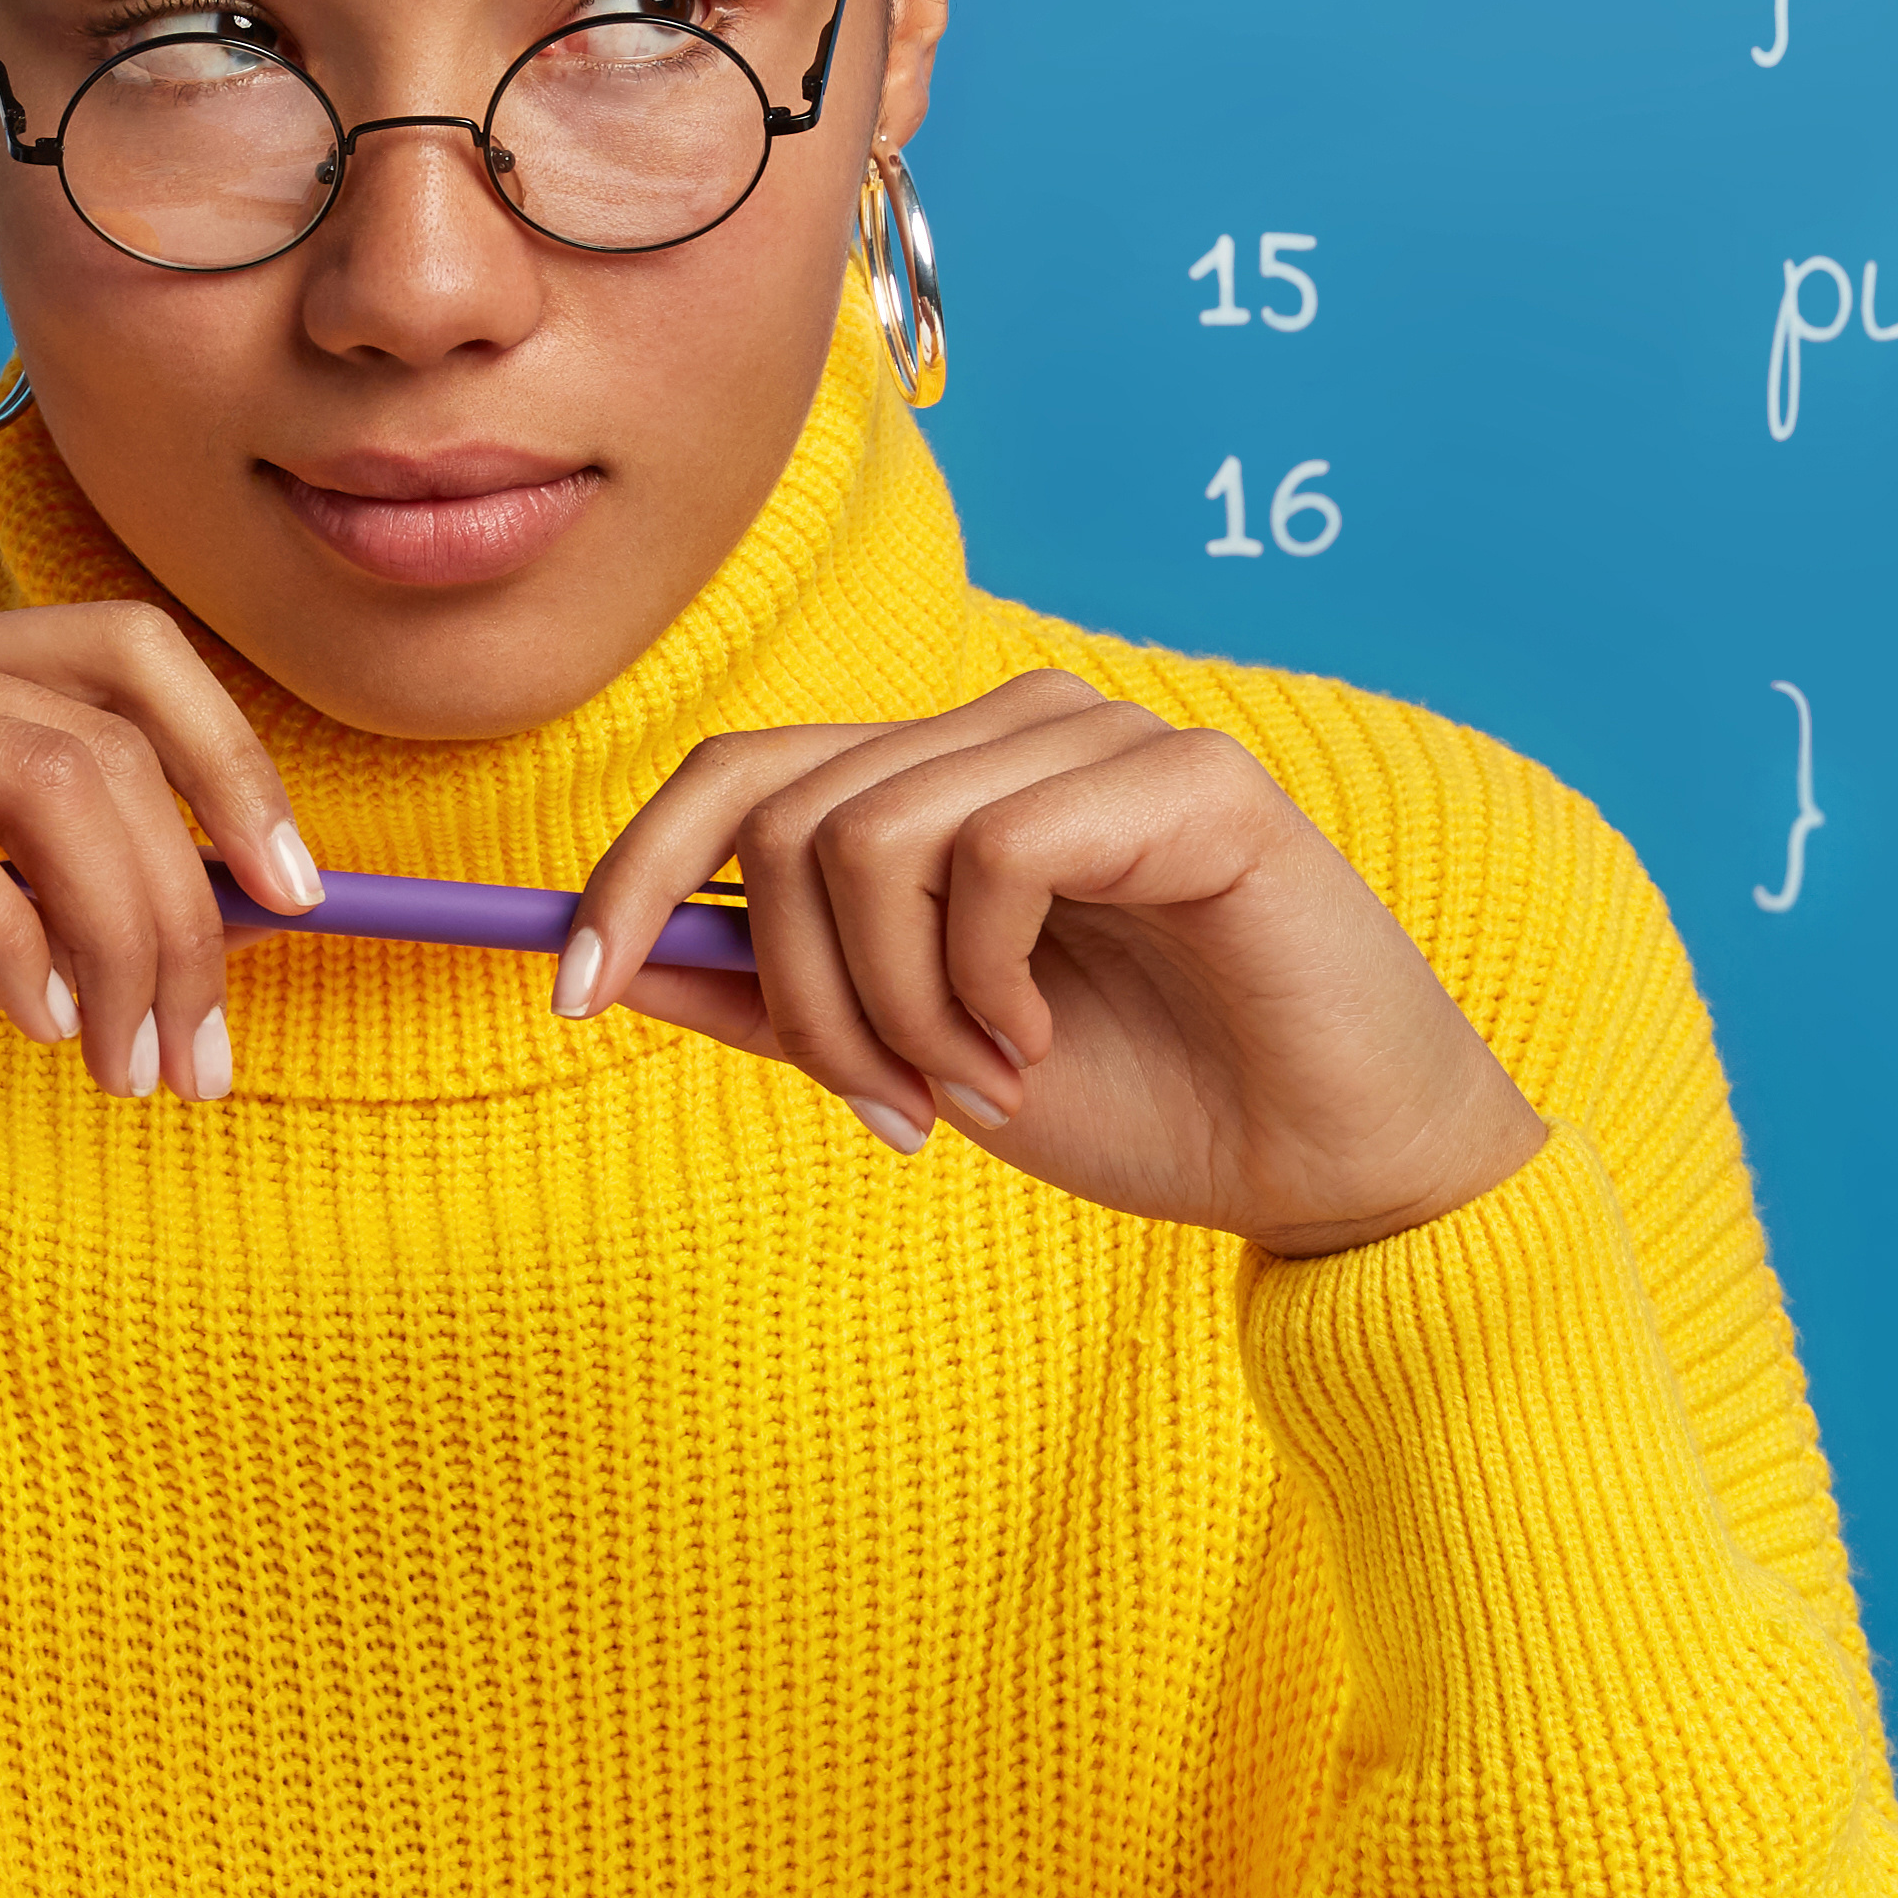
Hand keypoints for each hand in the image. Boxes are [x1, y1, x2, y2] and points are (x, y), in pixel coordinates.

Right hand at [0, 607, 322, 1173]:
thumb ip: (67, 909)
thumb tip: (244, 911)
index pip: (124, 654)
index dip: (235, 762)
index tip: (300, 892)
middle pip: (101, 732)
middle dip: (189, 905)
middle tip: (202, 1051)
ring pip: (37, 780)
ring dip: (122, 940)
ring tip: (126, 1065)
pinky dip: (11, 945)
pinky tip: (28, 1027)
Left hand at [563, 673, 1549, 1256]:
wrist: (1327, 1168)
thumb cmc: (1145, 1104)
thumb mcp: (913, 1063)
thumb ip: (777, 1004)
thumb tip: (617, 965)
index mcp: (943, 781)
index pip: (740, 773)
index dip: (631, 872)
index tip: (570, 994)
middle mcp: (1012, 730)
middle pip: (784, 812)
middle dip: (797, 993)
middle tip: (884, 1108)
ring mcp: (1103, 739)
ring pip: (873, 836)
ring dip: (897, 1005)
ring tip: (981, 1087)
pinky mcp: (1191, 779)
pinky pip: (996, 852)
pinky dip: (988, 981)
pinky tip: (1049, 1047)